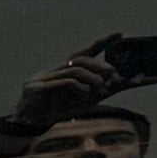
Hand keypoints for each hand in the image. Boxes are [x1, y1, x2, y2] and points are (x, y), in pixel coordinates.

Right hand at [8, 46, 156, 131]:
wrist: (30, 124)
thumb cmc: (58, 109)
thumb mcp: (85, 100)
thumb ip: (104, 89)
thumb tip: (126, 81)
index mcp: (65, 70)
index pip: (85, 52)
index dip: (102, 41)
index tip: (119, 33)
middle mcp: (54, 69)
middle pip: (81, 59)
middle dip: (100, 66)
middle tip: (115, 75)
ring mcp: (43, 77)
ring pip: (74, 69)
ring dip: (92, 78)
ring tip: (102, 88)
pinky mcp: (36, 87)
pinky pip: (61, 82)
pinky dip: (78, 86)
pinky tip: (86, 93)